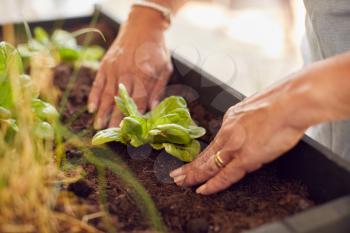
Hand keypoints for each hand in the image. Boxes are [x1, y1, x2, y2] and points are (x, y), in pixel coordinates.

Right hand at [88, 8, 172, 128]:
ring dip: (101, 111)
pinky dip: (93, 96)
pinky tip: (91, 108)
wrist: (143, 26)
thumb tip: (152, 109)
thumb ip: (158, 89)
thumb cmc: (156, 49)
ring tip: (97, 126)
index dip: (133, 117)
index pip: (138, 101)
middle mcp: (127, 73)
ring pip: (106, 94)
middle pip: (120, 101)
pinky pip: (97, 83)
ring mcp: (114, 68)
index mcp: (144, 75)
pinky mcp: (105, 64)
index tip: (129, 131)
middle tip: (110, 136)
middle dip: (114, 119)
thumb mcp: (165, 67)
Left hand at [170, 78, 308, 194]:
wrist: (291, 102)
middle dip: (190, 166)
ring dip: (194, 175)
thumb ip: (249, 121)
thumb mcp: (256, 107)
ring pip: (209, 165)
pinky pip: (225, 175)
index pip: (213, 142)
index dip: (202, 154)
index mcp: (232, 119)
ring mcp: (235, 145)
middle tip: (176, 174)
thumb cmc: (282, 102)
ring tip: (181, 182)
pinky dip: (213, 184)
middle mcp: (229, 132)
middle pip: (206, 154)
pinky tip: (202, 190)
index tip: (193, 160)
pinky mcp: (245, 157)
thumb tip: (250, 129)